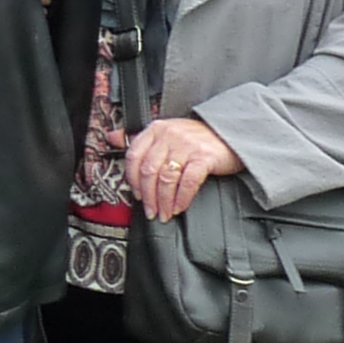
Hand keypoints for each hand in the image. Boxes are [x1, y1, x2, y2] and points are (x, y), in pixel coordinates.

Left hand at [124, 115, 242, 222]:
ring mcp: (187, 145)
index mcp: (156, 129)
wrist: (231, 134)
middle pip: (148, 170)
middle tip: (150, 210)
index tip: (136, 194)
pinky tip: (179, 206)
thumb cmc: (198, 137)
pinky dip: (181, 198)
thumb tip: (112, 138)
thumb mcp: (167, 132)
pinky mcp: (204, 157)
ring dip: (164, 201)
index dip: (132, 179)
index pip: (134, 155)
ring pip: (166, 178)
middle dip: (148, 196)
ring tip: (164, 213)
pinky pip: (187, 182)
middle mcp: (169, 135)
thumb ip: (141, 138)